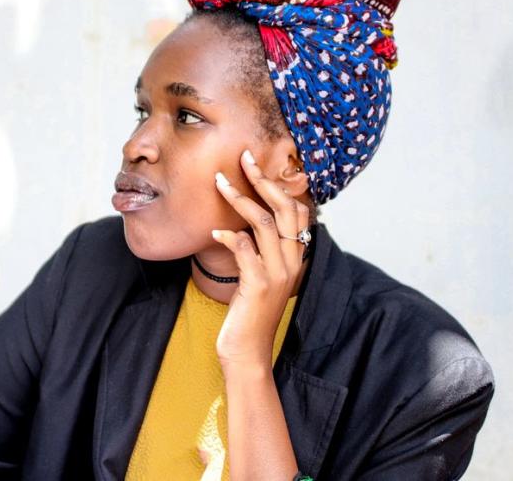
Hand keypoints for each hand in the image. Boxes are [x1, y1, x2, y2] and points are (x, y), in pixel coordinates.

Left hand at [211, 148, 310, 369]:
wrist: (247, 354)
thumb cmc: (249, 315)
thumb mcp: (260, 279)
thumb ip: (259, 253)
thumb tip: (244, 226)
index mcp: (295, 258)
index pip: (298, 211)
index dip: (279, 185)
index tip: (256, 166)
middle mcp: (292, 262)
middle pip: (285, 208)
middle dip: (263, 180)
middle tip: (243, 158)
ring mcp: (278, 273)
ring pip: (263, 222)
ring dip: (239, 199)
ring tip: (219, 183)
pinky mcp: (259, 284)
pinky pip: (244, 247)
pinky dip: (228, 234)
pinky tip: (214, 231)